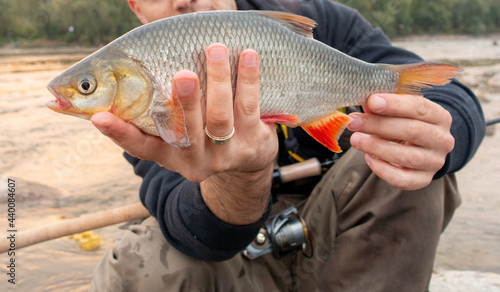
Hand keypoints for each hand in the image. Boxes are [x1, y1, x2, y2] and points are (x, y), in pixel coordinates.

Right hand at [91, 43, 277, 223]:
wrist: (249, 159)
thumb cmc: (204, 132)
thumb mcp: (180, 131)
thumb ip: (158, 109)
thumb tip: (131, 69)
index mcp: (170, 155)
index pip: (141, 147)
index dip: (120, 134)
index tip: (99, 118)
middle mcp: (195, 159)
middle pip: (187, 132)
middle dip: (185, 102)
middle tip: (182, 74)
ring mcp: (225, 155)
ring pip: (220, 118)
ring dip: (219, 82)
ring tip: (216, 50)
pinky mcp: (252, 144)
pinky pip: (249, 108)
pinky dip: (248, 80)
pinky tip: (247, 56)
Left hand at [347, 94, 454, 190]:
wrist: (420, 150)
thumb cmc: (405, 124)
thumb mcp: (398, 111)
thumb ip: (383, 106)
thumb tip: (363, 99)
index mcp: (440, 116)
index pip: (420, 107)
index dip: (395, 104)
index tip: (372, 101)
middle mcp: (442, 140)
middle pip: (412, 130)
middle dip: (378, 125)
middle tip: (354, 122)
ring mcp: (434, 162)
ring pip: (406, 156)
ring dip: (376, 147)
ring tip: (356, 139)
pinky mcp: (423, 180)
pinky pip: (402, 179)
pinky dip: (382, 169)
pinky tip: (368, 158)